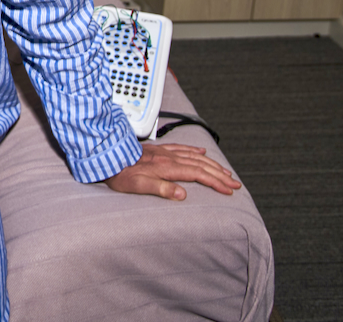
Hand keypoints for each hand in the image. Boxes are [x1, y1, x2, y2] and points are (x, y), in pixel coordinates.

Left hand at [103, 143, 241, 200]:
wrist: (107, 156)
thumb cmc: (121, 174)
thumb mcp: (138, 186)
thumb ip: (161, 189)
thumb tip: (182, 194)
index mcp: (167, 167)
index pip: (198, 175)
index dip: (216, 182)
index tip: (229, 190)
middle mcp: (169, 157)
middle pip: (201, 165)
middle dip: (220, 175)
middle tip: (235, 184)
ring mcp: (165, 152)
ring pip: (195, 157)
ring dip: (212, 164)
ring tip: (226, 172)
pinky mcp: (159, 150)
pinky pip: (182, 148)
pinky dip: (195, 151)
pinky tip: (201, 152)